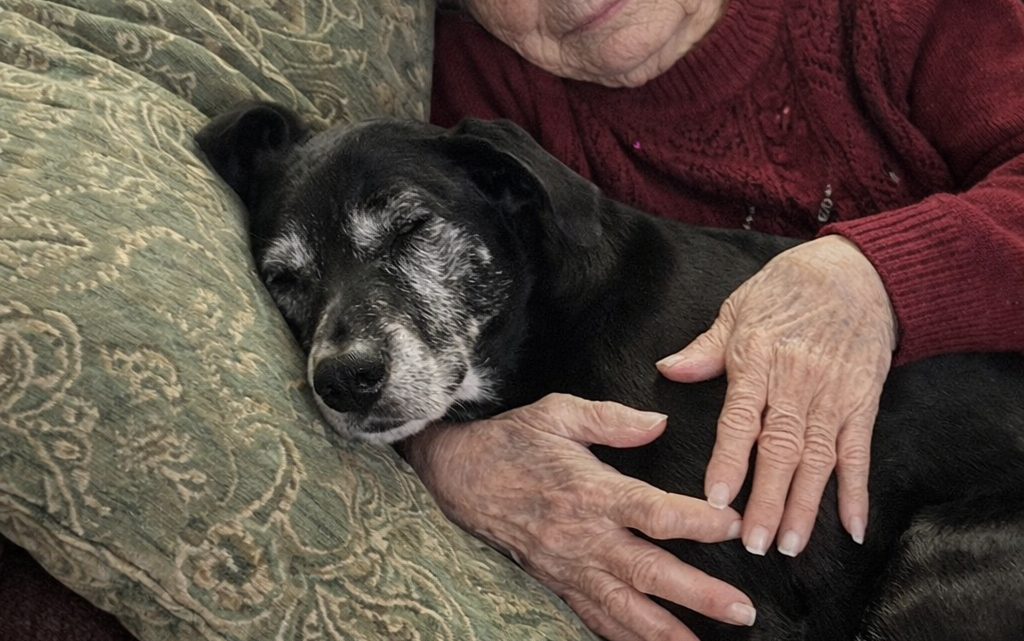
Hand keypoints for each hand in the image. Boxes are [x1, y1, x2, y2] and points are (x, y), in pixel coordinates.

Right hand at [403, 393, 756, 640]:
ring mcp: (569, 567)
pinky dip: (622, 637)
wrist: (458, 476)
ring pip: (624, 609)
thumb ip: (611, 418)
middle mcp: (584, 537)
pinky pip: (592, 618)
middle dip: (699, 595)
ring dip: (666, 632)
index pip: (655, 513)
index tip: (734, 525)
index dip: (699, 522)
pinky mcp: (557, 583)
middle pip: (649, 573)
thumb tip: (659, 422)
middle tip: (741, 609)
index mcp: (591, 492)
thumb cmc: (511, 441)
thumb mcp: (558, 413)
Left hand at [657, 236, 896, 557]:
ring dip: (806, 506)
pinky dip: (857, 491)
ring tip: (791, 545)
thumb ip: (705, 349)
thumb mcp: (738, 310)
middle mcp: (796, 384)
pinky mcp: (863, 404)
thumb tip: (668, 369)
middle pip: (781, 450)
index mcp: (758, 362)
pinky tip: (853, 527)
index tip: (716, 498)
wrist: (856, 273)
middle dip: (768, 501)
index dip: (729, 461)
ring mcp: (832, 397)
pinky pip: (860, 453)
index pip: (740, 420)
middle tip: (756, 543)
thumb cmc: (787, 289)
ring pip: (818, 460)